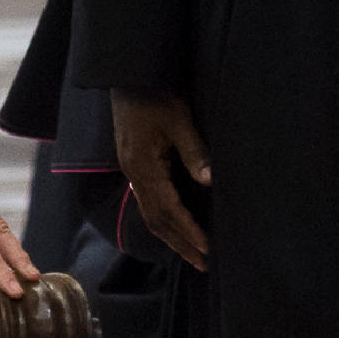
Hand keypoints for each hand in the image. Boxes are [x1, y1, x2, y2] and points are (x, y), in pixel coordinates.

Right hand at [111, 90, 213, 268]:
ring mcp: (131, 169)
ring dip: (172, 236)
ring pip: (150, 213)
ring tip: (192, 253)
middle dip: (180, 243)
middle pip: (155, 219)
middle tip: (203, 263)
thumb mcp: (179, 119)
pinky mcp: (134, 163)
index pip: (167, 209)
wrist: (128, 75)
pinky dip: (164, 219)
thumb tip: (210, 182)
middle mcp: (133, 173)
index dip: (188, 230)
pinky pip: (148, 200)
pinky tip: (176, 225)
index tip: (207, 248)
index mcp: (142, 166)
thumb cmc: (155, 94)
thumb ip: (194, 151)